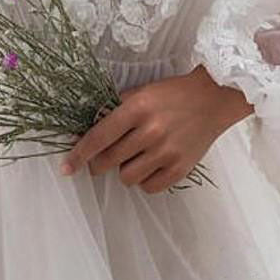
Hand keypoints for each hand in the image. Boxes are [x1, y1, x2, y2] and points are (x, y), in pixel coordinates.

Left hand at [59, 64, 252, 194]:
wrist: (213, 99)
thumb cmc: (173, 93)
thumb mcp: (141, 91)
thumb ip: (116, 108)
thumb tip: (89, 129)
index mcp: (137, 108)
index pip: (99, 137)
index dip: (79, 154)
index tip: (66, 167)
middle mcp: (150, 131)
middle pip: (109, 160)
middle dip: (99, 162)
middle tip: (103, 158)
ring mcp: (166, 152)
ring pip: (127, 177)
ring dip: (124, 170)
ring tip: (135, 156)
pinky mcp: (180, 168)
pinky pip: (149, 187)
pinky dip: (144, 180)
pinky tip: (150, 165)